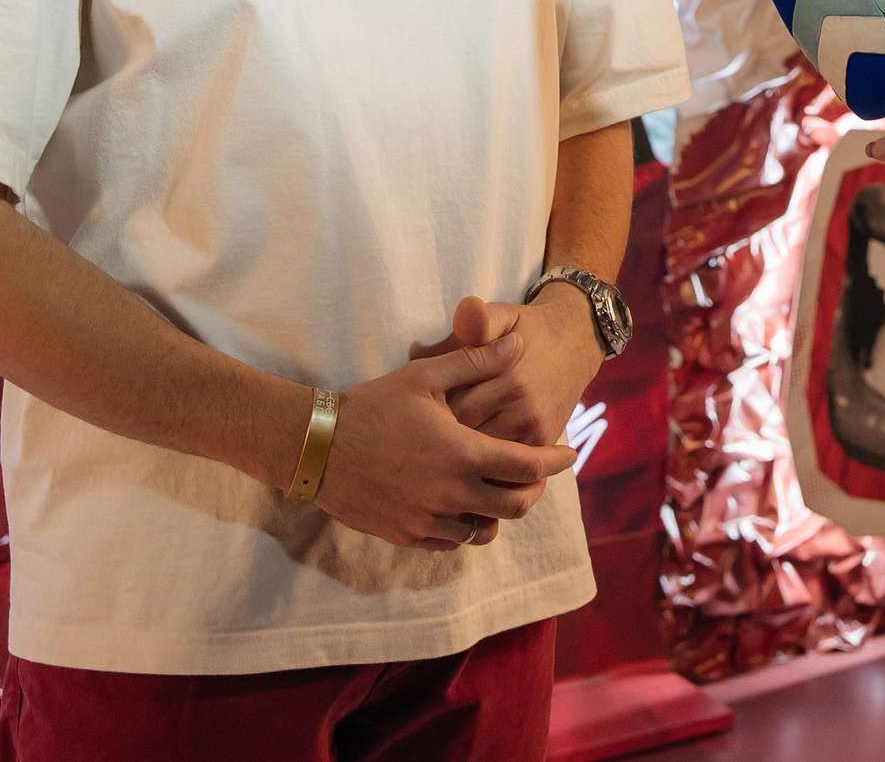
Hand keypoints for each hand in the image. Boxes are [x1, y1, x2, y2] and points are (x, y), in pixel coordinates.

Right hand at [315, 332, 573, 550]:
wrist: (315, 447)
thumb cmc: (371, 405)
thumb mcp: (425, 376)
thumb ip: (476, 361)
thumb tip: (519, 343)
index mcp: (461, 454)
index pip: (528, 467)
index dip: (555, 461)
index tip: (569, 454)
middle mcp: (449, 495)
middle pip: (514, 506)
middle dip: (534, 492)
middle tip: (537, 476)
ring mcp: (426, 520)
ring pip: (482, 530)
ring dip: (497, 512)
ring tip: (498, 490)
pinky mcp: (405, 535)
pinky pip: (450, 542)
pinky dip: (465, 527)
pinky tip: (462, 505)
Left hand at [412, 293, 600, 450]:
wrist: (576, 341)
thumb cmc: (527, 329)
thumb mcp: (502, 315)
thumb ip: (470, 326)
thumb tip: (418, 347)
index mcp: (508, 377)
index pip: (452, 405)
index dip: (429, 410)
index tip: (417, 409)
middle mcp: (523, 408)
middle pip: (464, 434)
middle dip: (440, 434)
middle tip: (421, 433)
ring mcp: (535, 430)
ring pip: (483, 454)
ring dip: (459, 453)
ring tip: (438, 447)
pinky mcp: (543, 443)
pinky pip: (507, 462)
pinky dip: (484, 463)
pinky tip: (466, 458)